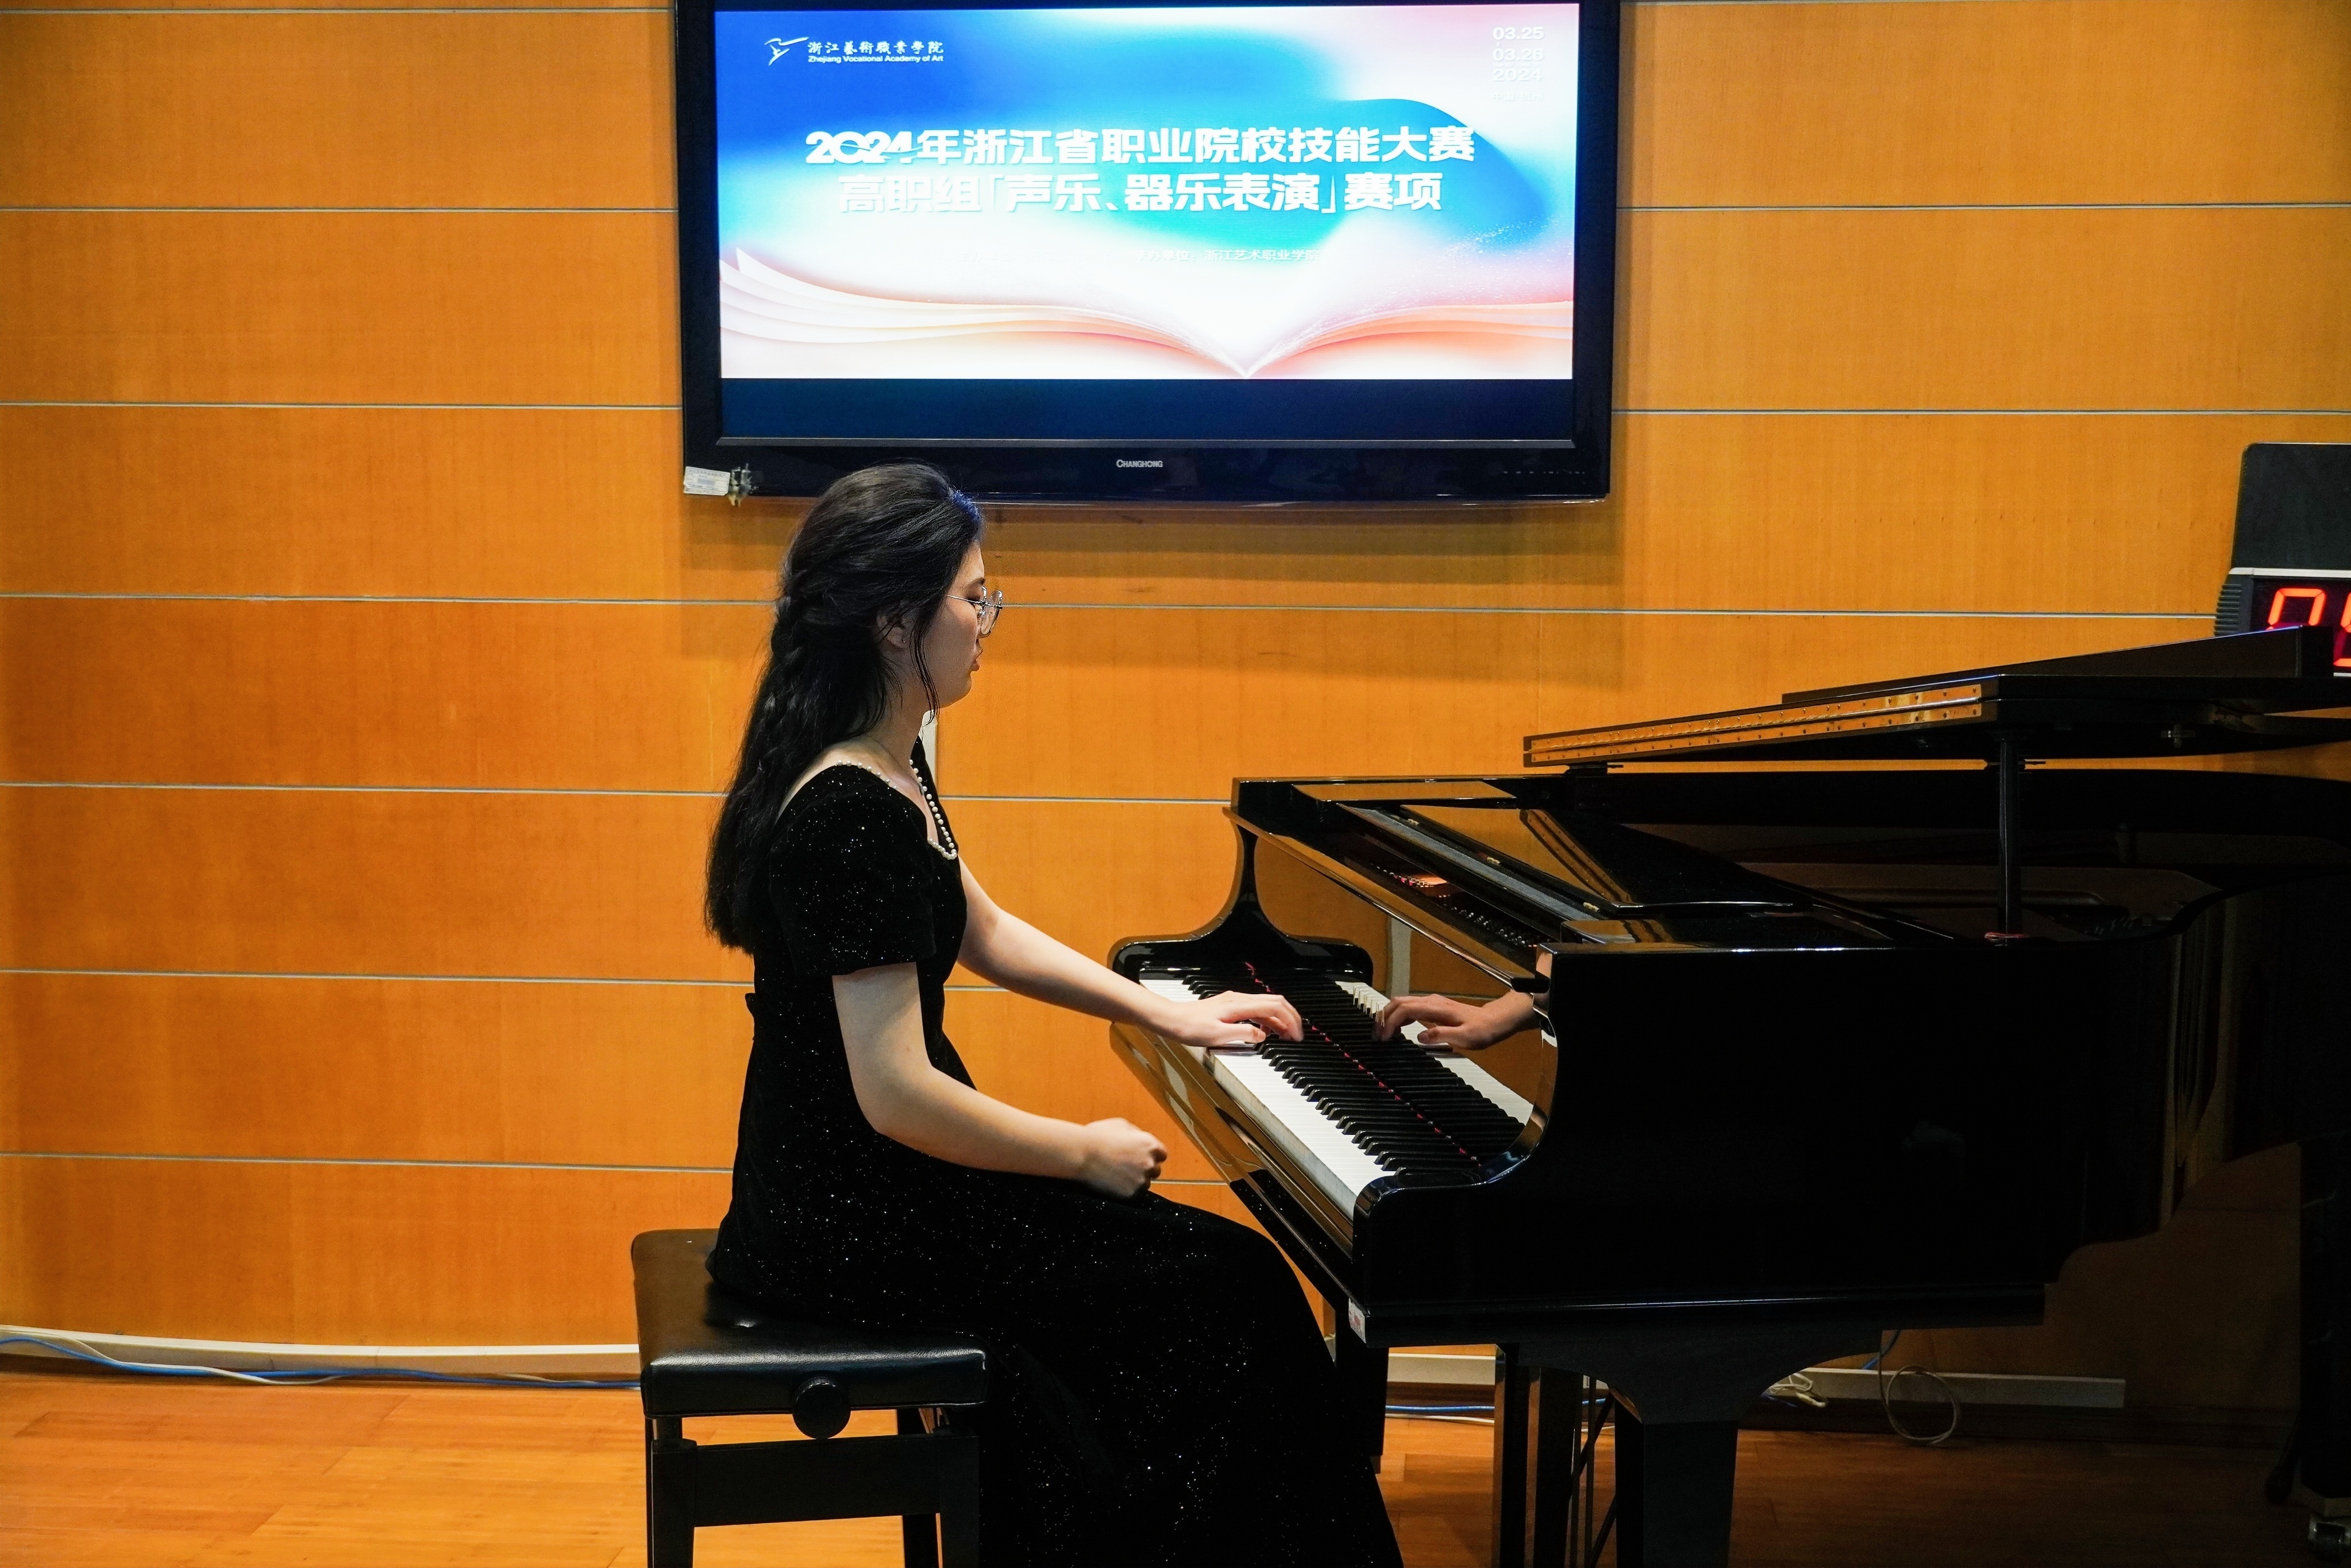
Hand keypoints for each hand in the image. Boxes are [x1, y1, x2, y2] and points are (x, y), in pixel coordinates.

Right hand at [1075, 1118, 1166, 1197]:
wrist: (1082, 1154)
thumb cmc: (1099, 1136)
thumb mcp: (1121, 1125)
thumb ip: (1137, 1134)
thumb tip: (1142, 1140)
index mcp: (1150, 1145)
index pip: (1162, 1154)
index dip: (1152, 1155)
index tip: (1142, 1156)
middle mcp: (1149, 1163)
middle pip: (1155, 1170)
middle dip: (1145, 1168)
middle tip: (1128, 1166)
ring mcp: (1140, 1180)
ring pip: (1145, 1183)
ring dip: (1136, 1180)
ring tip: (1118, 1174)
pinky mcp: (1130, 1193)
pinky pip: (1133, 1193)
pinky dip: (1126, 1189)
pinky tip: (1113, 1181)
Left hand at [1154, 989, 1303, 1048]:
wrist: (1171, 1019)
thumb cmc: (1190, 1027)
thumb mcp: (1218, 1036)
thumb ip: (1243, 1034)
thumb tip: (1262, 1035)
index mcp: (1239, 1005)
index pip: (1275, 1007)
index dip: (1290, 1021)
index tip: (1296, 1036)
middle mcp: (1239, 999)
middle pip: (1275, 1002)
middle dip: (1290, 1017)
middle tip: (1297, 1035)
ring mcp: (1235, 1001)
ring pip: (1267, 1005)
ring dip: (1279, 1019)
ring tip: (1285, 1035)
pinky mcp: (1230, 1006)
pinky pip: (1256, 1009)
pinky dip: (1267, 1019)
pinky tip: (1265, 1031)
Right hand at [1375, 992, 1521, 1050]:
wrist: (1494, 1021)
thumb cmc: (1481, 1031)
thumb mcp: (1465, 1037)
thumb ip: (1441, 1035)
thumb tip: (1420, 1036)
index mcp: (1436, 1008)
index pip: (1404, 1010)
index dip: (1390, 1023)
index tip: (1383, 1039)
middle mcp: (1430, 1002)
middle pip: (1398, 1003)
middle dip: (1383, 1017)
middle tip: (1375, 1036)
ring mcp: (1431, 1003)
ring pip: (1401, 1003)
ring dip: (1388, 1016)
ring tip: (1381, 1033)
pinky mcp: (1432, 1007)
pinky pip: (1408, 1008)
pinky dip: (1397, 1016)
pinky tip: (1395, 1029)